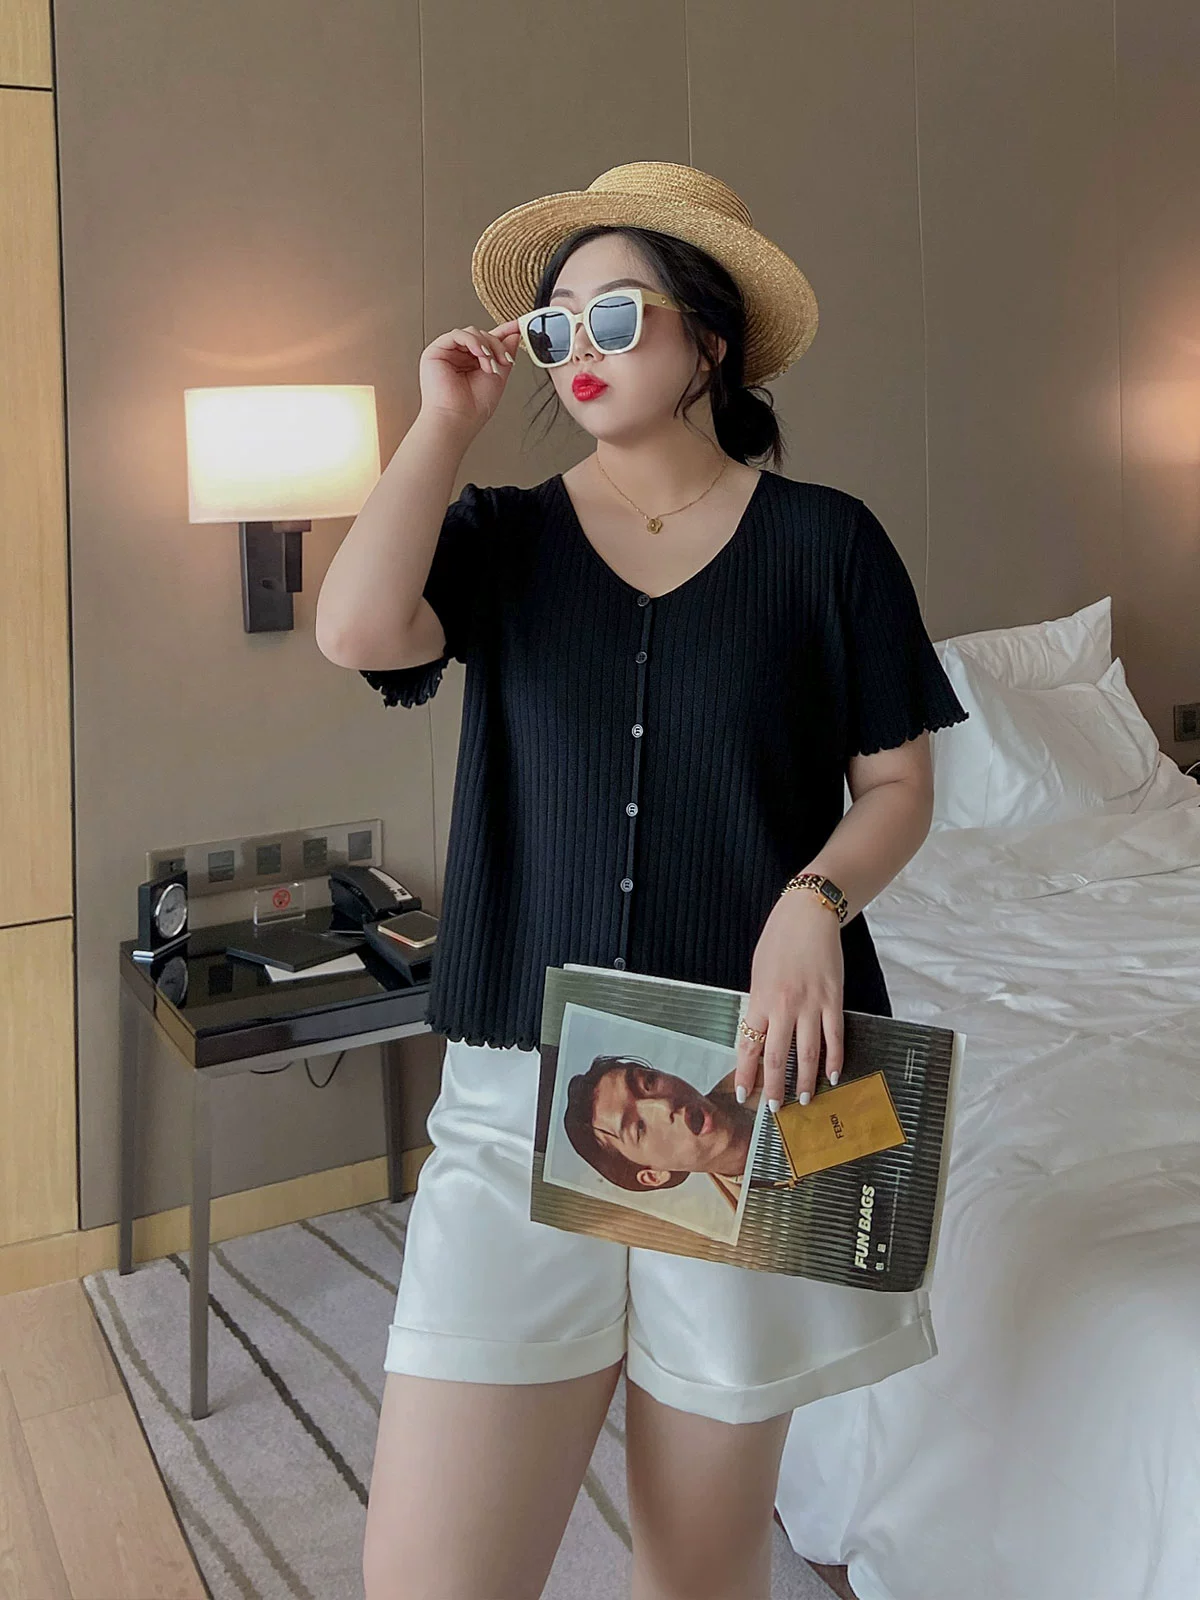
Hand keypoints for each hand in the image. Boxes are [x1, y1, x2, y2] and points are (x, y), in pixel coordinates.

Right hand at [418, 319, 522, 432]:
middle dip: (497, 346)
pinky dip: (473, 342)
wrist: (458, 420)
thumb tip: (514, 335)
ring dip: (486, 346)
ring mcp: (447, 353)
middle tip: (504, 360)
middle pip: (482, 335)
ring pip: (472, 332)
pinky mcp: (436, 352)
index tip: (519, 326)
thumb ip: (505, 353)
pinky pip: (457, 335)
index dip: (504, 331)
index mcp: (472, 363)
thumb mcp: (499, 376)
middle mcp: (459, 357)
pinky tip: (480, 355)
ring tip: (490, 365)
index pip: (487, 341)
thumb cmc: (474, 407)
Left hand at [733, 891, 844, 1114]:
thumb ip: (759, 1004)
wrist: (807, 914)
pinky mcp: (833, 999)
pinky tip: (833, 1075)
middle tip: (775, 1109)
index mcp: (759, 999)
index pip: (749, 1046)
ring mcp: (811, 1004)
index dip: (746, 1073)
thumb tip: (759, 1034)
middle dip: (775, 1087)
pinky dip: (834, 1059)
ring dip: (805, 1080)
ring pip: (808, 1053)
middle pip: (777, 1057)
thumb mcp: (758, 972)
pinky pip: (834, 1036)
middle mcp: (784, 1006)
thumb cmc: (778, 940)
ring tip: (803, 1100)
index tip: (745, 1093)